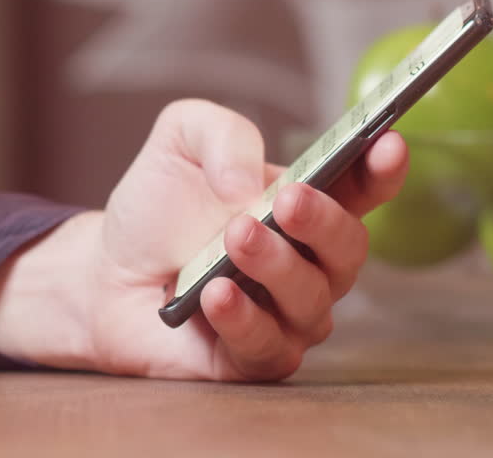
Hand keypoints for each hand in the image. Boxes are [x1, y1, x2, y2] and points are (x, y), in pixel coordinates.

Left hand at [0, 100, 407, 381]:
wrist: (105, 273)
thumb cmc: (157, 209)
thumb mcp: (182, 142)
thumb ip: (221, 133)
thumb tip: (248, 181)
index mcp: (306, 205)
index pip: (362, 189)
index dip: (383, 170)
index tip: (388, 144)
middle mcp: (310, 263)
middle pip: (349, 249)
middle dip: (323, 222)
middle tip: (288, 200)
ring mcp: (287, 315)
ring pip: (311, 301)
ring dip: (276, 266)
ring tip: (235, 237)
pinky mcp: (253, 359)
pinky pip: (267, 347)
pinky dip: (243, 318)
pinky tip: (216, 292)